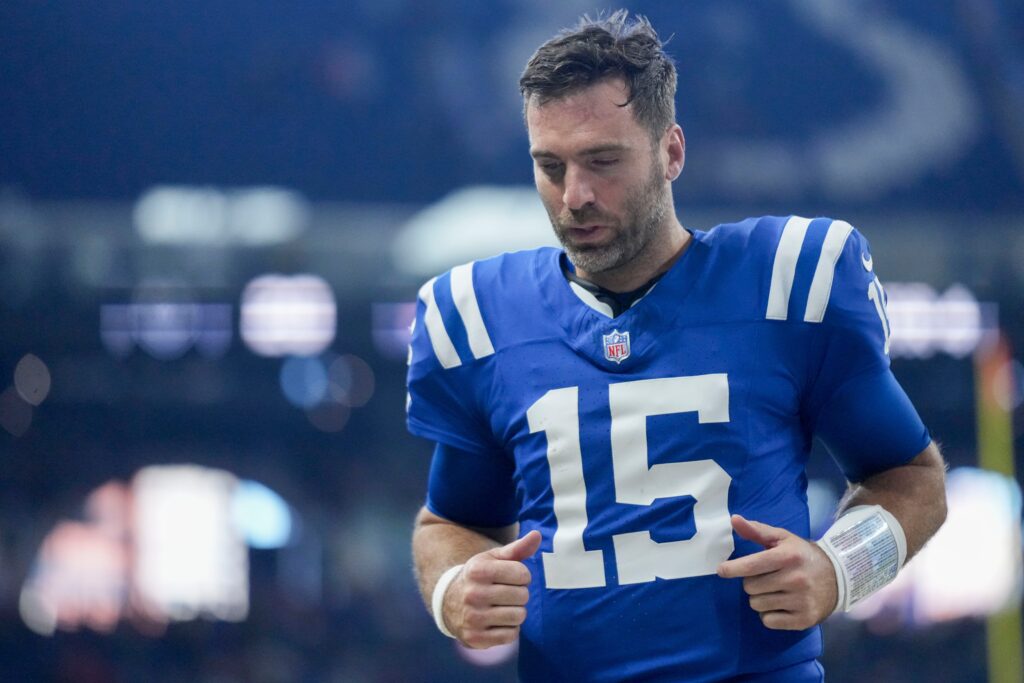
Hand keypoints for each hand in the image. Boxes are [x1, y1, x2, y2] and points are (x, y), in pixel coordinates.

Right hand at [443, 530, 541, 647]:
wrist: (449, 603)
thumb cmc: (480, 577)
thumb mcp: (493, 559)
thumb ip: (517, 548)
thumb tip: (537, 535)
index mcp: (478, 571)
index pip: (522, 573)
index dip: (522, 576)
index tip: (511, 578)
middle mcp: (473, 594)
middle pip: (522, 595)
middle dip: (519, 594)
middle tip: (506, 594)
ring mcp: (473, 618)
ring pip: (519, 616)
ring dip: (516, 613)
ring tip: (502, 608)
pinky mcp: (475, 638)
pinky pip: (511, 635)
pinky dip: (509, 630)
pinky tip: (497, 622)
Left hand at [716, 514, 837, 629]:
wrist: (837, 579)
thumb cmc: (802, 556)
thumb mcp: (782, 539)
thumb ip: (756, 530)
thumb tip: (734, 519)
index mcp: (788, 556)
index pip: (752, 565)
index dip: (733, 568)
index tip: (722, 570)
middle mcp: (796, 579)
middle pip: (750, 587)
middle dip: (752, 582)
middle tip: (765, 578)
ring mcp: (801, 601)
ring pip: (757, 605)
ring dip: (759, 598)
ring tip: (774, 591)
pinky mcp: (803, 619)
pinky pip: (768, 621)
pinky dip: (769, 614)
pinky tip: (781, 604)